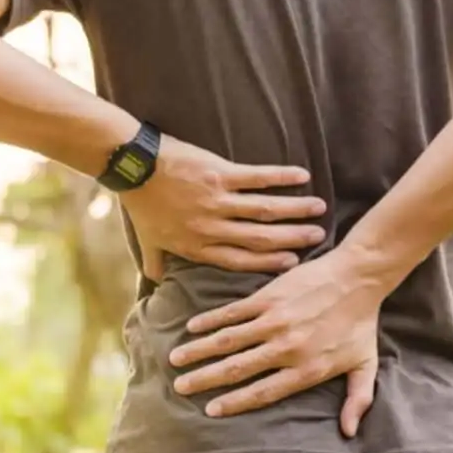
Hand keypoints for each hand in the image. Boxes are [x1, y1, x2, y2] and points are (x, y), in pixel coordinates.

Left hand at [120, 135, 327, 279]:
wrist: (134, 166)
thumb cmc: (141, 204)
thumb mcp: (147, 241)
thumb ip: (156, 264)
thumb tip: (155, 286)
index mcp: (198, 247)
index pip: (241, 260)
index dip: (270, 263)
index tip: (294, 263)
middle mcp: (212, 228)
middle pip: (261, 239)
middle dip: (293, 239)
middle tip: (318, 237)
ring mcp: (217, 201)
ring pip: (265, 210)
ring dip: (295, 210)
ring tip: (318, 210)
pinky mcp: (219, 174)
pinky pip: (257, 178)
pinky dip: (281, 178)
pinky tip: (302, 177)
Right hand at [167, 248, 382, 436]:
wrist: (359, 276)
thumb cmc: (362, 322)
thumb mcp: (365, 365)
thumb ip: (357, 399)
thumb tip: (348, 433)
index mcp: (306, 369)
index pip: (263, 392)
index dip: (235, 402)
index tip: (210, 410)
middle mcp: (286, 348)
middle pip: (237, 369)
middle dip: (205, 380)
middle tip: (180, 387)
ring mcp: (274, 321)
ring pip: (228, 340)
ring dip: (199, 350)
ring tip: (176, 358)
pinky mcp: (269, 297)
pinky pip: (233, 312)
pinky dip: (210, 320)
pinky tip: (192, 327)